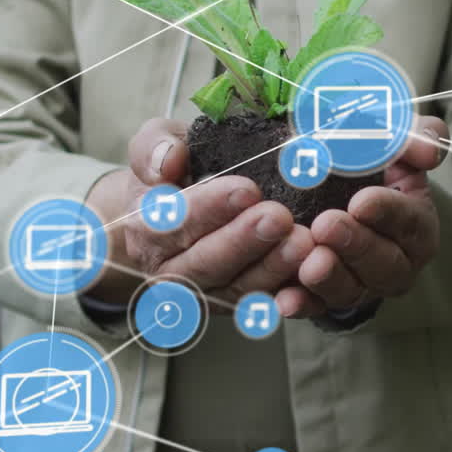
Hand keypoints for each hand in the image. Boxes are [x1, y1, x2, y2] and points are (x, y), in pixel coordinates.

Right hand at [86, 118, 322, 316]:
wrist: (172, 210)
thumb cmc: (173, 171)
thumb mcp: (155, 144)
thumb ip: (154, 147)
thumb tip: (169, 160)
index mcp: (143, 227)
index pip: (171, 223)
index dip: (208, 209)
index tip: (246, 189)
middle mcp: (166, 269)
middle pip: (203, 263)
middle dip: (243, 241)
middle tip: (279, 218)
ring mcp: (198, 293)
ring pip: (233, 289)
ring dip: (269, 269)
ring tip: (302, 243)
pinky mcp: (230, 306)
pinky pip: (258, 307)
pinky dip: (284, 295)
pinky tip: (308, 276)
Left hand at [299, 116, 447, 310]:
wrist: (321, 186)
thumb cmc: (363, 159)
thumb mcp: (387, 139)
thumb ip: (413, 136)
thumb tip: (432, 152)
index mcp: (416, 224)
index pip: (411, 221)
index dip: (388, 212)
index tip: (361, 202)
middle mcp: (397, 262)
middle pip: (386, 264)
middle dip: (356, 246)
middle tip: (326, 226)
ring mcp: (362, 285)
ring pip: (352, 291)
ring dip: (330, 279)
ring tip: (309, 264)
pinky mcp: (327, 300)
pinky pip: (316, 307)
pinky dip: (301, 304)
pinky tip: (284, 300)